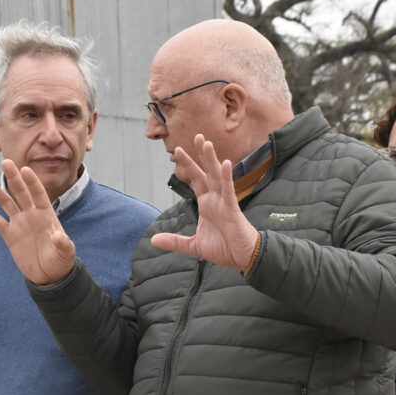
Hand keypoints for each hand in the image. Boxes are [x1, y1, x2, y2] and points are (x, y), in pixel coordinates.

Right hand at [0, 160, 74, 284]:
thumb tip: (58, 236)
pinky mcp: (10, 236)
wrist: (49, 275)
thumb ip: (62, 243)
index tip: (25, 169)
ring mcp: (20, 224)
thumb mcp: (66, 253)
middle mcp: (32, 215)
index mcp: (47, 215)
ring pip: (7, 204)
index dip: (32, 182)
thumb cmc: (61, 261)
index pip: (39, 194)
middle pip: (21, 193)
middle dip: (13, 178)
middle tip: (5, 162)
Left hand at [150, 135, 258, 269]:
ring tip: (206, 143)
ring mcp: (224, 202)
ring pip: (217, 176)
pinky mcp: (233, 209)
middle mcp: (215, 199)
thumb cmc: (224, 248)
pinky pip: (229, 190)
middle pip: (206, 172)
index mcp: (206, 204)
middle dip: (201, 155)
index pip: (196, 180)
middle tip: (197, 136)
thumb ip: (175, 242)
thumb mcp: (194, 246)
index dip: (188, 165)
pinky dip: (227, 177)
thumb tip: (153, 240)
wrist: (242, 258)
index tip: (177, 151)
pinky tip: (225, 163)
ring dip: (211, 160)